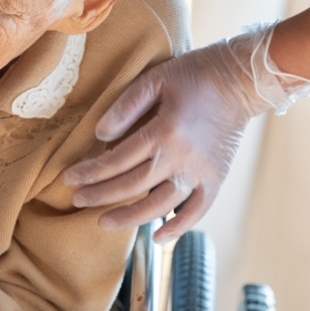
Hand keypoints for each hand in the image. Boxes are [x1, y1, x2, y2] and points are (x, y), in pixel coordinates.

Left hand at [63, 24, 309, 242]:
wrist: (240, 80)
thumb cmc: (194, 75)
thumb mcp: (155, 79)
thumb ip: (125, 106)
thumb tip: (100, 134)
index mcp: (163, 131)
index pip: (116, 160)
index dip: (90, 172)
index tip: (69, 178)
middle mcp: (180, 157)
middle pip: (132, 185)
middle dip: (100, 195)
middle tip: (77, 200)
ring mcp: (200, 172)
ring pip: (159, 204)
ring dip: (130, 217)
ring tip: (104, 222)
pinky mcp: (217, 179)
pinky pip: (198, 210)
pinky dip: (179, 227)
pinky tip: (158, 235)